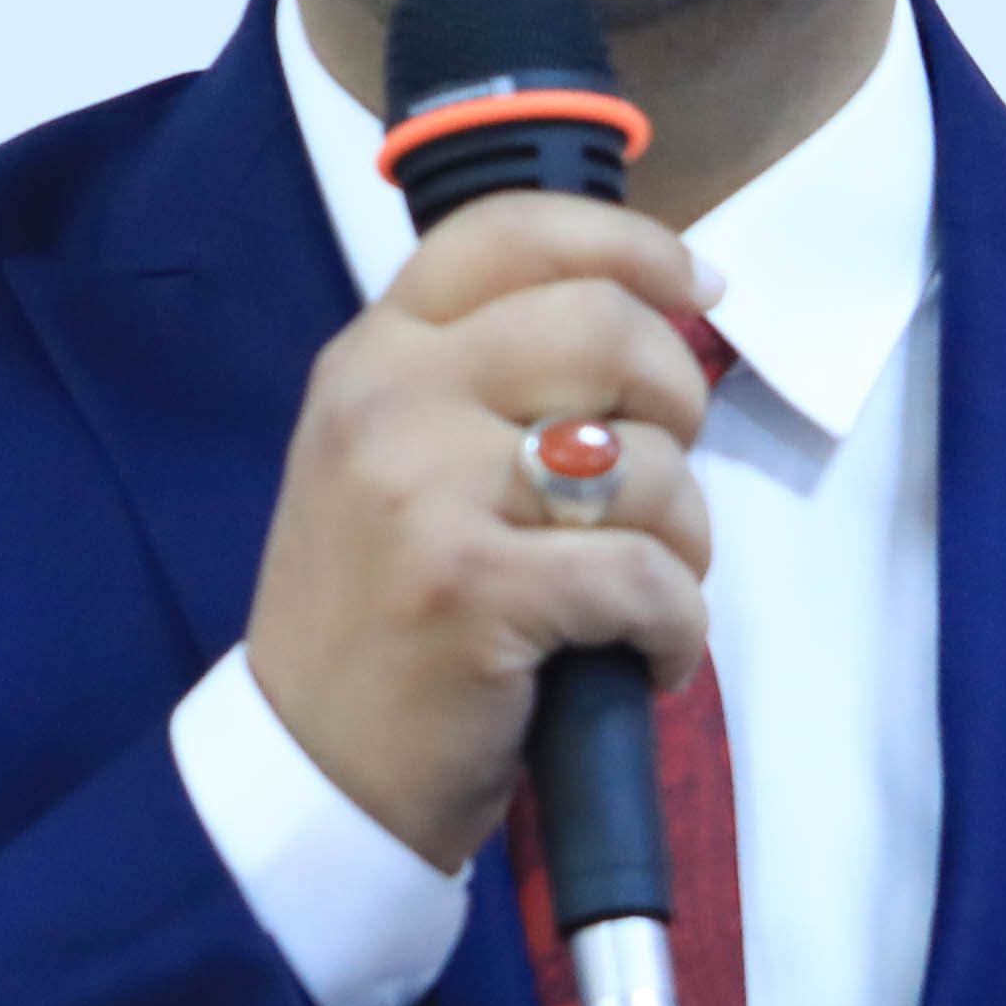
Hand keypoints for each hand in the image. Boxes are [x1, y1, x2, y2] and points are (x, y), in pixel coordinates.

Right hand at [242, 193, 719, 870]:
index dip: (631, 246)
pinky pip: (646, 578)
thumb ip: (478, 380)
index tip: (696, 289)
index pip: (511, 232)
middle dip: (678, 403)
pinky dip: (676, 628)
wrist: (309, 773)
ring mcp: (426, 493)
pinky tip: (645, 658)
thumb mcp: (387, 462)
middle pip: (605, 327)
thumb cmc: (372, 619)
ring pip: (646, 460)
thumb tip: (643, 318)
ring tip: (640, 593)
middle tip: (661, 480)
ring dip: (684, 538)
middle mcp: (390, 400)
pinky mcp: (474, 591)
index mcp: (372, 355)